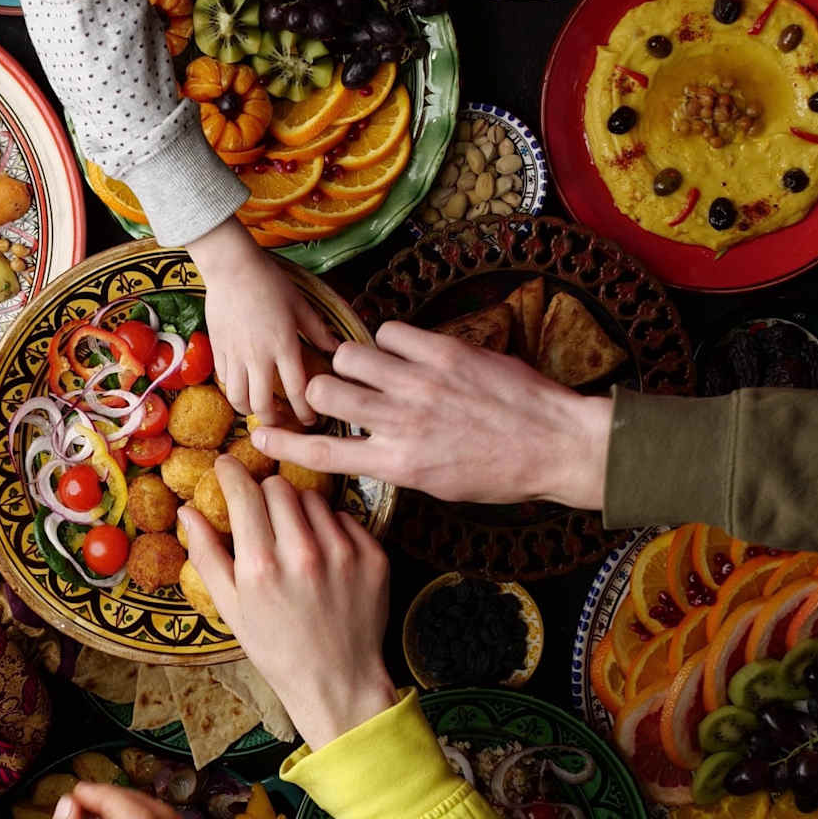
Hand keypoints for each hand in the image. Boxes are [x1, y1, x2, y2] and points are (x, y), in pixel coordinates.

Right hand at [179, 458, 396, 749]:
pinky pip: (346, 518)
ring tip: (296, 540)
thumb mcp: (230, 608)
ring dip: (299, 509)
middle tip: (262, 513)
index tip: (226, 466)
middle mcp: (302, 553)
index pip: (244, 492)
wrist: (337, 680)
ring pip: (314, 498)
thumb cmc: (276, 648)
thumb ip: (207, 554)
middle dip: (265, 492)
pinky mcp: (373, 557)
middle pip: (279, 486)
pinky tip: (325, 556)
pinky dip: (331, 529)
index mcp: (260, 565)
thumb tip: (186, 510)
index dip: (231, 472)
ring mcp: (343, 554)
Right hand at [188, 221, 339, 425]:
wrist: (231, 267)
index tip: (311, 420)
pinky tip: (242, 385)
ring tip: (259, 408)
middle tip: (284, 422)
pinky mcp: (217, 349)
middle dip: (275, 421)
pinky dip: (233, 389)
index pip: (297, 392)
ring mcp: (234, 355)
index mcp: (284, 346)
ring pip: (237, 399)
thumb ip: (318, 330)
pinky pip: (223, 380)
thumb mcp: (300, 304)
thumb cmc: (269, 282)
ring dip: (249, 410)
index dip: (305, 413)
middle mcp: (258, 357)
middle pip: (263, 405)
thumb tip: (336, 349)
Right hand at [252, 322, 613, 508]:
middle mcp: (401, 422)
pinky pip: (390, 332)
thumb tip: (367, 446)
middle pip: (323, 390)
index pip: (320, 452)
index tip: (260, 435)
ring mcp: (421, 384)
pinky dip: (391, 340)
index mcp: (396, 465)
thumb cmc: (502, 475)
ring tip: (373, 367)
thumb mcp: (438, 486)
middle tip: (339, 389)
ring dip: (353, 360)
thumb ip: (395, 463)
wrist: (557, 445)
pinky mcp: (444, 352)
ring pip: (350, 355)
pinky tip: (407, 352)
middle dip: (322, 388)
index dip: (282, 443)